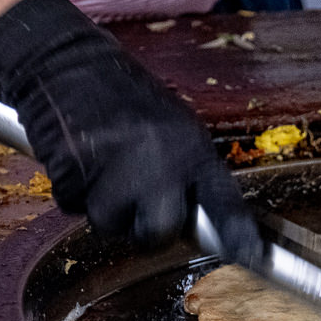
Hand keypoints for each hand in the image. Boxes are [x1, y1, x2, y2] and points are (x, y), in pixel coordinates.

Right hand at [0, 0, 262, 259]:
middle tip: (135, 210)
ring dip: (103, 210)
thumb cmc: (128, 100)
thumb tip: (194, 219)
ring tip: (104, 172)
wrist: (69, 63)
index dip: (238, 233)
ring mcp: (115, 167)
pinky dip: (73, 191)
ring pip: (110, 225)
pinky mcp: (73, 169)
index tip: (252, 257)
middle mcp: (159, 162)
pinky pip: (73, 205)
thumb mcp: (176, 128)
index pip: (223, 201)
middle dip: (144, 232)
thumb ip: (187, 172)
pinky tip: (80, 159)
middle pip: (158, 232)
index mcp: (192, 150)